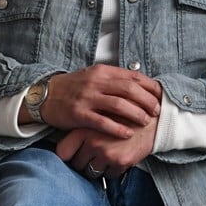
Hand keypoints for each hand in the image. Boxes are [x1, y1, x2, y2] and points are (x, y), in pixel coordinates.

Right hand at [37, 65, 160, 137]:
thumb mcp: (94, 77)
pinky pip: (102, 122)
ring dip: (136, 114)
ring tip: (146, 122)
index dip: (150, 87)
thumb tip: (140, 84)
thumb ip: (114, 79)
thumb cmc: (73, 88)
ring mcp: (87, 98)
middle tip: (156, 111)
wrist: (45, 95)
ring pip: (119, 105)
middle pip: (130, 90)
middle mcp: (96, 82)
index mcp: (102, 71)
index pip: (133, 76)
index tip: (160, 96)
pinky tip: (128, 134)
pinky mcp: (79, 114)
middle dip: (147, 101)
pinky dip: (118, 128)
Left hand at [56, 116, 158, 178]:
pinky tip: (117, 159)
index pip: (62, 152)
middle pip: (77, 164)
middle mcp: (93, 142)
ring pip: (91, 172)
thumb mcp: (101, 115)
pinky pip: (108, 176)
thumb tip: (66, 145)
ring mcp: (107, 153)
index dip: (67, 155)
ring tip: (105, 157)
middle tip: (92, 156)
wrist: (152, 119)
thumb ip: (83, 126)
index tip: (72, 154)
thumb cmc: (124, 117)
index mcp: (84, 129)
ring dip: (96, 169)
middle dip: (83, 163)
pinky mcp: (120, 162)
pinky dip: (111, 171)